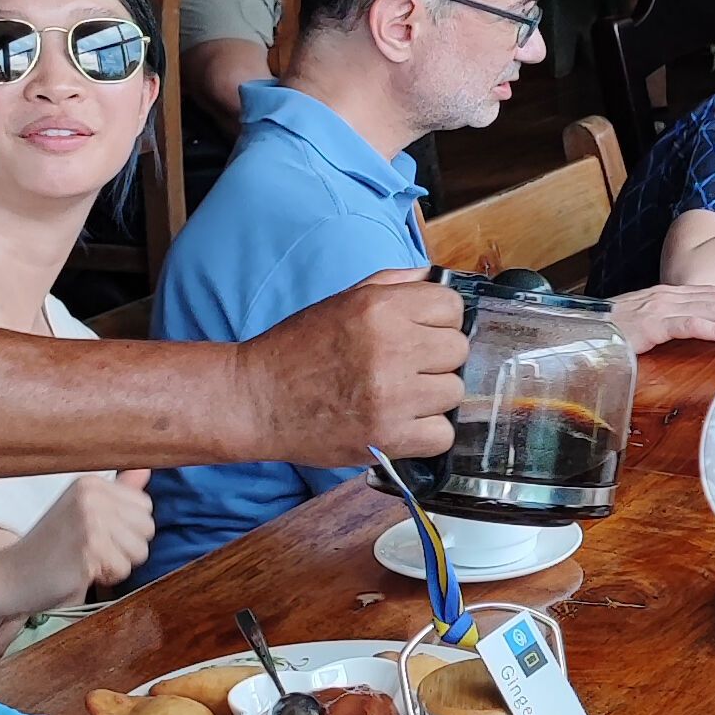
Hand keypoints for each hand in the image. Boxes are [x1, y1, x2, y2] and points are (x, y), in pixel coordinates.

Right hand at [0, 468, 154, 611]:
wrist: (8, 575)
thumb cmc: (49, 547)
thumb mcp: (82, 511)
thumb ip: (117, 492)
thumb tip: (147, 468)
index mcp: (91, 483)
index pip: (145, 506)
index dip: (128, 528)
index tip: (98, 535)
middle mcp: (91, 496)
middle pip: (147, 528)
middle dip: (126, 547)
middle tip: (92, 551)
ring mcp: (90, 521)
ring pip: (140, 550)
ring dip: (118, 564)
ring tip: (87, 560)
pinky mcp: (89, 549)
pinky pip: (124, 569)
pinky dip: (107, 578)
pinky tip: (82, 572)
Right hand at [253, 269, 469, 463]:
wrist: (256, 399)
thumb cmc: (297, 349)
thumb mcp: (343, 301)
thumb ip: (394, 284)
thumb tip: (436, 278)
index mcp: (380, 308)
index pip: (453, 307)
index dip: (440, 321)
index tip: (422, 333)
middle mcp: (391, 348)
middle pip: (458, 350)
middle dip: (437, 359)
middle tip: (408, 368)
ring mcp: (392, 395)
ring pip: (454, 392)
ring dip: (433, 397)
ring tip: (401, 396)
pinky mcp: (388, 436)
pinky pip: (443, 435)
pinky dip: (427, 433)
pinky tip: (403, 423)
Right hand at [611, 283, 714, 352]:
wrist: (580, 331)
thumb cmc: (611, 332)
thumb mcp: (644, 325)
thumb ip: (668, 323)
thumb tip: (692, 330)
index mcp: (667, 295)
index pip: (710, 294)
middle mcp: (667, 296)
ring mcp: (660, 307)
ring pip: (709, 308)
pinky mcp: (653, 323)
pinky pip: (691, 324)